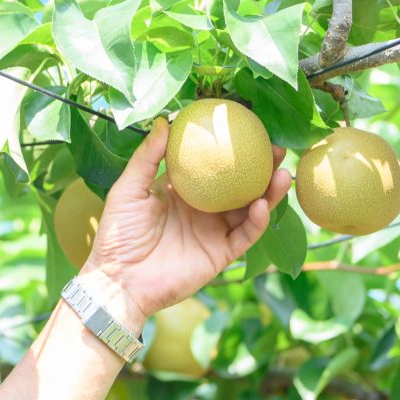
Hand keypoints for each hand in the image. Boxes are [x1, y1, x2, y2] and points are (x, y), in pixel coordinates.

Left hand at [80, 117, 292, 325]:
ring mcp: (212, 232)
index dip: (231, 151)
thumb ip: (147, 157)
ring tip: (282, 173)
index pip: (213, 167)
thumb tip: (166, 121)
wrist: (118, 279)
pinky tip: (261, 205)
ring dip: (268, 193)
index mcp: (182, 192)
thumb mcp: (128, 189)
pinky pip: (244, 236)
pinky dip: (257, 221)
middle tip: (277, 148)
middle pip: (239, 186)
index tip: (248, 129)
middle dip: (261, 168)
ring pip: (249, 209)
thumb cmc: (117, 235)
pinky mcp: (219, 255)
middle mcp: (202, 210)